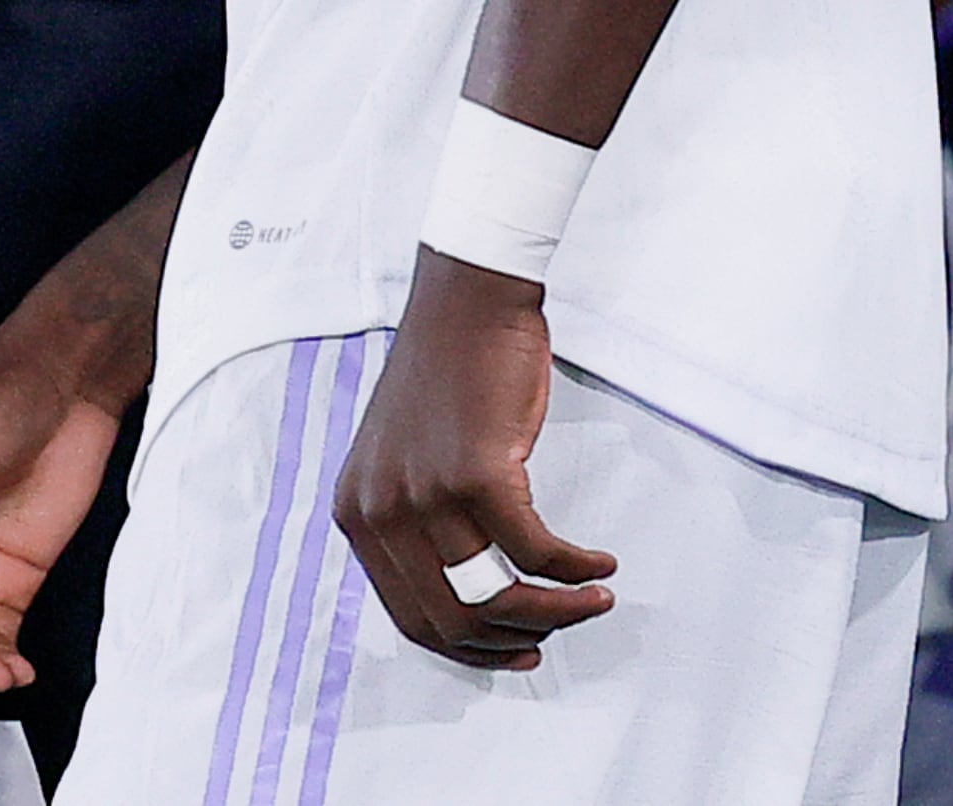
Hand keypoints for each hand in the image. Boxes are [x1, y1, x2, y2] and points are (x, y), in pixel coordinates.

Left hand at [333, 251, 617, 669]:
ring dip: (557, 610)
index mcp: (355, 512)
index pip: (409, 617)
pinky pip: (537, 553)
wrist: (466, 301)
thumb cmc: (449, 377)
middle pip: (453, 621)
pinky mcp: (476, 473)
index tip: (517, 650)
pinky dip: (576, 568)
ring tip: (593, 596)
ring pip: (496, 597)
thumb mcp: (406, 462)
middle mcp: (377, 508)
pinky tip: (598, 561)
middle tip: (562, 627)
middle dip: (518, 637)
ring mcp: (423, 492)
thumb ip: (419, 526)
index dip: (469, 649)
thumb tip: (472, 601)